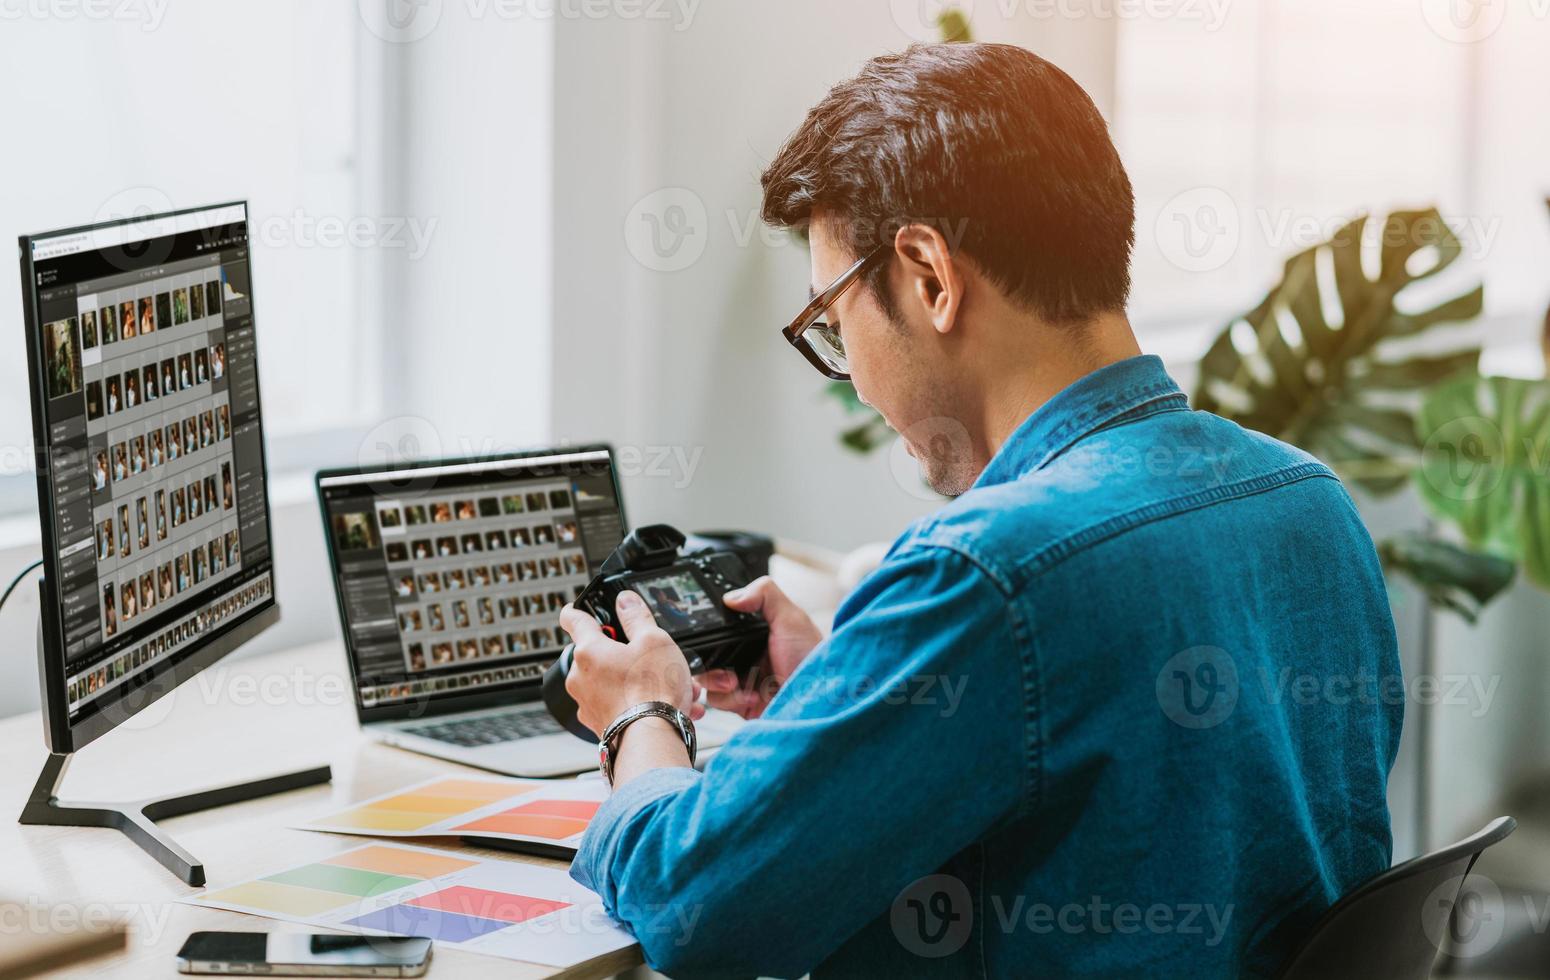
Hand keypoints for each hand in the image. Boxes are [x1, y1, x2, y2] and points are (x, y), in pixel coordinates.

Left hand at [559, 591, 694, 737]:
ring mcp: (588, 704)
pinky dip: (640, 701)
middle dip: (627, 652)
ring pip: (614, 681)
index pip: (574, 619)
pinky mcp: (600, 725)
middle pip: (599, 653)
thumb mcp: (654, 640)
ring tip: (673, 686)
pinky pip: (620, 704)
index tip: (576, 608)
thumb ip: (637, 617)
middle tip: (652, 655)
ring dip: (640, 679)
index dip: (577, 609)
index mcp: (588, 651)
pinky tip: (667, 705)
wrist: (652, 742)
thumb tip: (626, 601)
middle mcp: (581, 678)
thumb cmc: (652, 692)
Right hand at [695, 576, 821, 719]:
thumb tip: (732, 596)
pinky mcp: (741, 703)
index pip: (720, 629)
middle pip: (708, 654)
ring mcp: (742, 681)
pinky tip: (751, 696)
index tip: (711, 634)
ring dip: (717, 681)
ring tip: (735, 682)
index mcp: (755, 635)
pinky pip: (717, 700)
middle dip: (708, 661)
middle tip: (726, 666)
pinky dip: (730, 699)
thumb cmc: (812, 659)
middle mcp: (746, 656)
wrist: (819, 700)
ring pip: (706, 678)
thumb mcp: (792, 619)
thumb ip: (765, 594)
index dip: (711, 632)